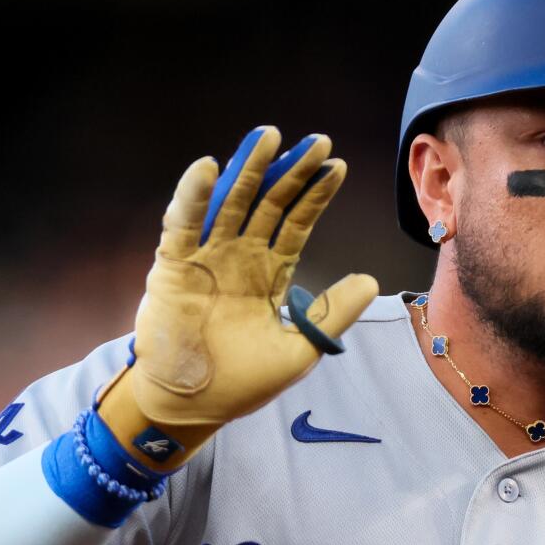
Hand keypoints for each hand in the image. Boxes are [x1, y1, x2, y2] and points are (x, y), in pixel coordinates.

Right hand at [99, 127, 378, 469]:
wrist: (192, 406)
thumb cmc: (242, 382)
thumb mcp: (298, 349)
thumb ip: (331, 314)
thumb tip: (371, 280)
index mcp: (269, 272)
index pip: (296, 223)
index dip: (315, 195)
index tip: (338, 166)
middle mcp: (239, 256)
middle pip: (268, 203)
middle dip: (291, 171)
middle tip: (316, 140)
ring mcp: (205, 258)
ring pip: (229, 203)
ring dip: (248, 170)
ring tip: (268, 138)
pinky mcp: (173, 268)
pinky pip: (182, 225)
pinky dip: (192, 197)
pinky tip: (208, 168)